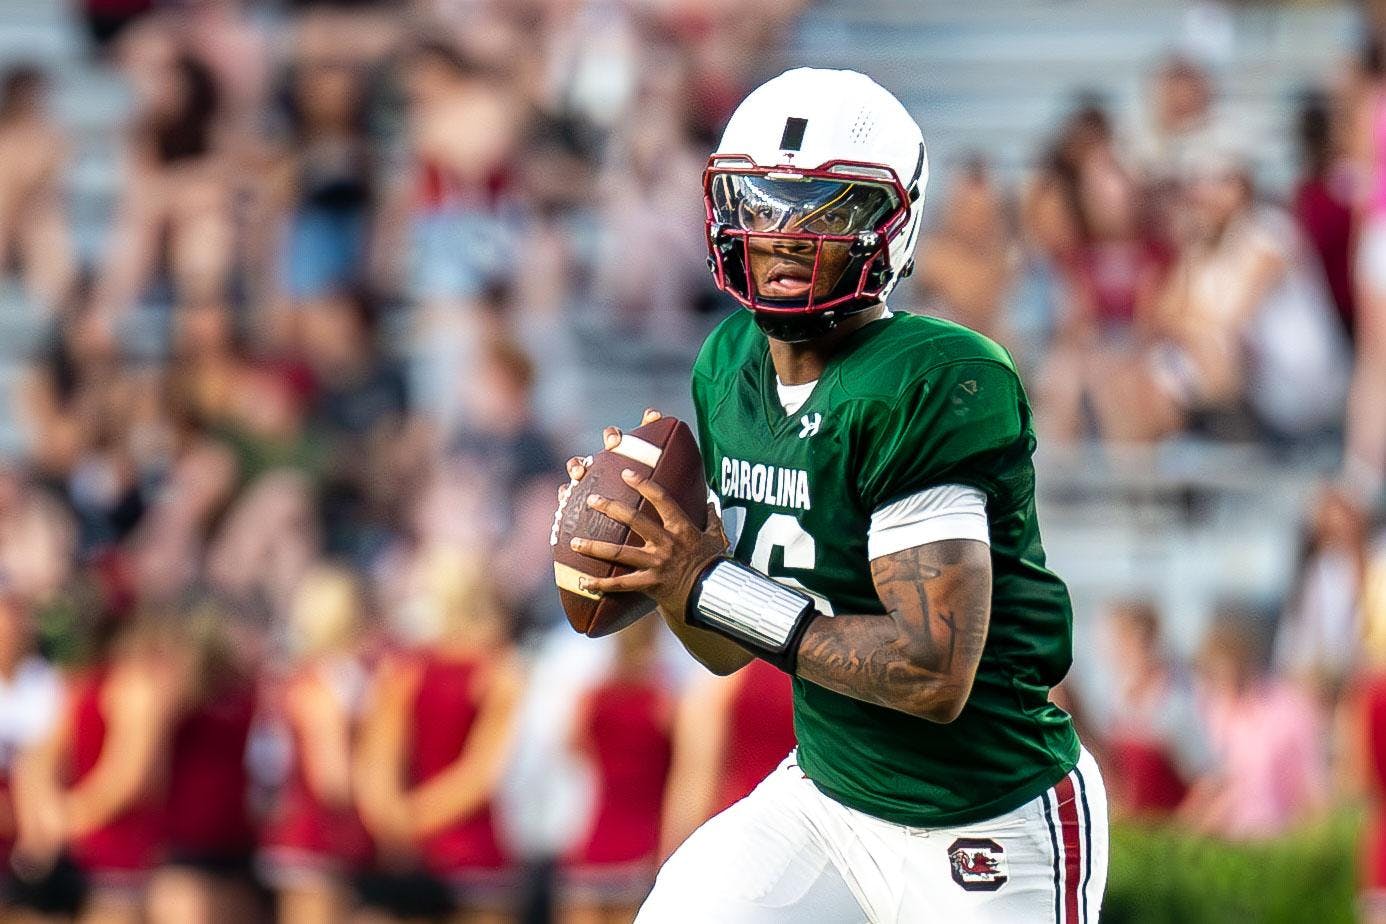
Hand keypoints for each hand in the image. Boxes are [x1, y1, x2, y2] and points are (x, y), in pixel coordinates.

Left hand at [567, 410, 727, 617]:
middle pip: (634, 520)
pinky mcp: (649, 584)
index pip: (661, 499)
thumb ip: (712, 519)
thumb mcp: (716, 538)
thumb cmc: (714, 565)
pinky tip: (582, 583)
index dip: (643, 484)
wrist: (711, 595)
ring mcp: (655, 564)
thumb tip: (712, 503)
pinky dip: (601, 584)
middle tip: (591, 500)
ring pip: (619, 553)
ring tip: (574, 542)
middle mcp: (666, 543)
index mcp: (681, 528)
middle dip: (610, 508)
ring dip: (594, 547)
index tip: (626, 473)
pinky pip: (621, 584)